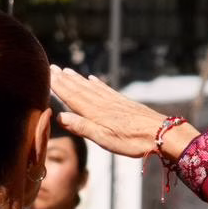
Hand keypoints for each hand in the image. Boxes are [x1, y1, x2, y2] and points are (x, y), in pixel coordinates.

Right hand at [49, 65, 198, 159]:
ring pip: (90, 87)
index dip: (59, 86)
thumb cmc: (132, 141)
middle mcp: (102, 103)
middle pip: (79, 88)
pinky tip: (92, 78)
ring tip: (66, 70)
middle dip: (64, 79)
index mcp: (94, 113)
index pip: (72, 96)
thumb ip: (82, 127)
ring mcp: (113, 101)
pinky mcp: (123, 102)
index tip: (47, 75)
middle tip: (51, 67)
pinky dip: (97, 83)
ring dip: (77, 79)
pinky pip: (105, 89)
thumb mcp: (104, 139)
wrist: (160, 133)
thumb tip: (59, 117)